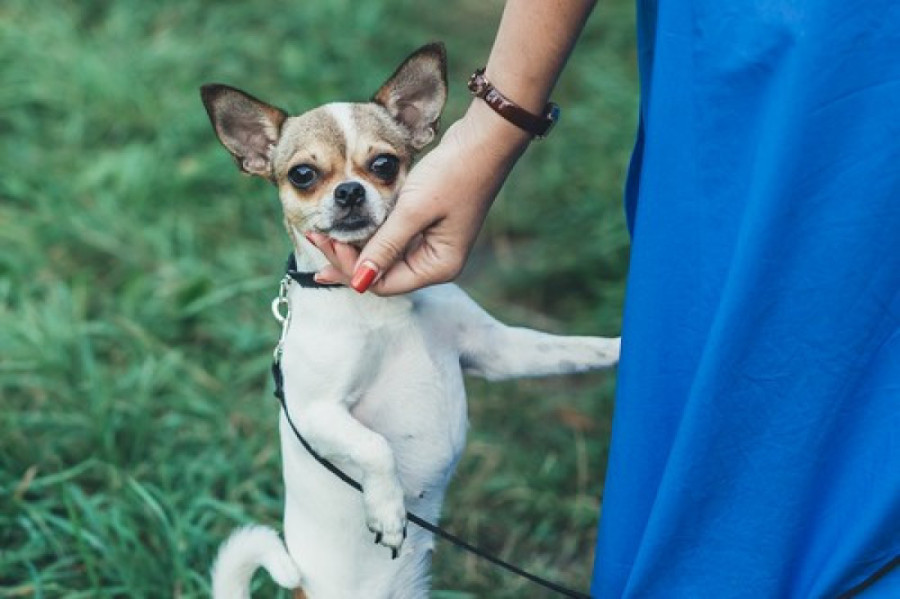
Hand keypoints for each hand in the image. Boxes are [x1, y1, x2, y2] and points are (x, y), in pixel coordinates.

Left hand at [309, 101, 530, 294]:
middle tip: (314, 236)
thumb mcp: (413, 210)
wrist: (484, 139)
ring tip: (322, 233)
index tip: (325, 240)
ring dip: (354, 246)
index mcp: (439, 266)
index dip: (350, 268)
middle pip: (381, 273)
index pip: (383, 283)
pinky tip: (347, 227)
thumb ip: (384, 247)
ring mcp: (432, 244)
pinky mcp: (428, 226)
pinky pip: (392, 239)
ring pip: (383, 256)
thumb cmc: (453, 173)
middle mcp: (436, 261)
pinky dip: (369, 233)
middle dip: (347, 259)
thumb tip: (358, 283)